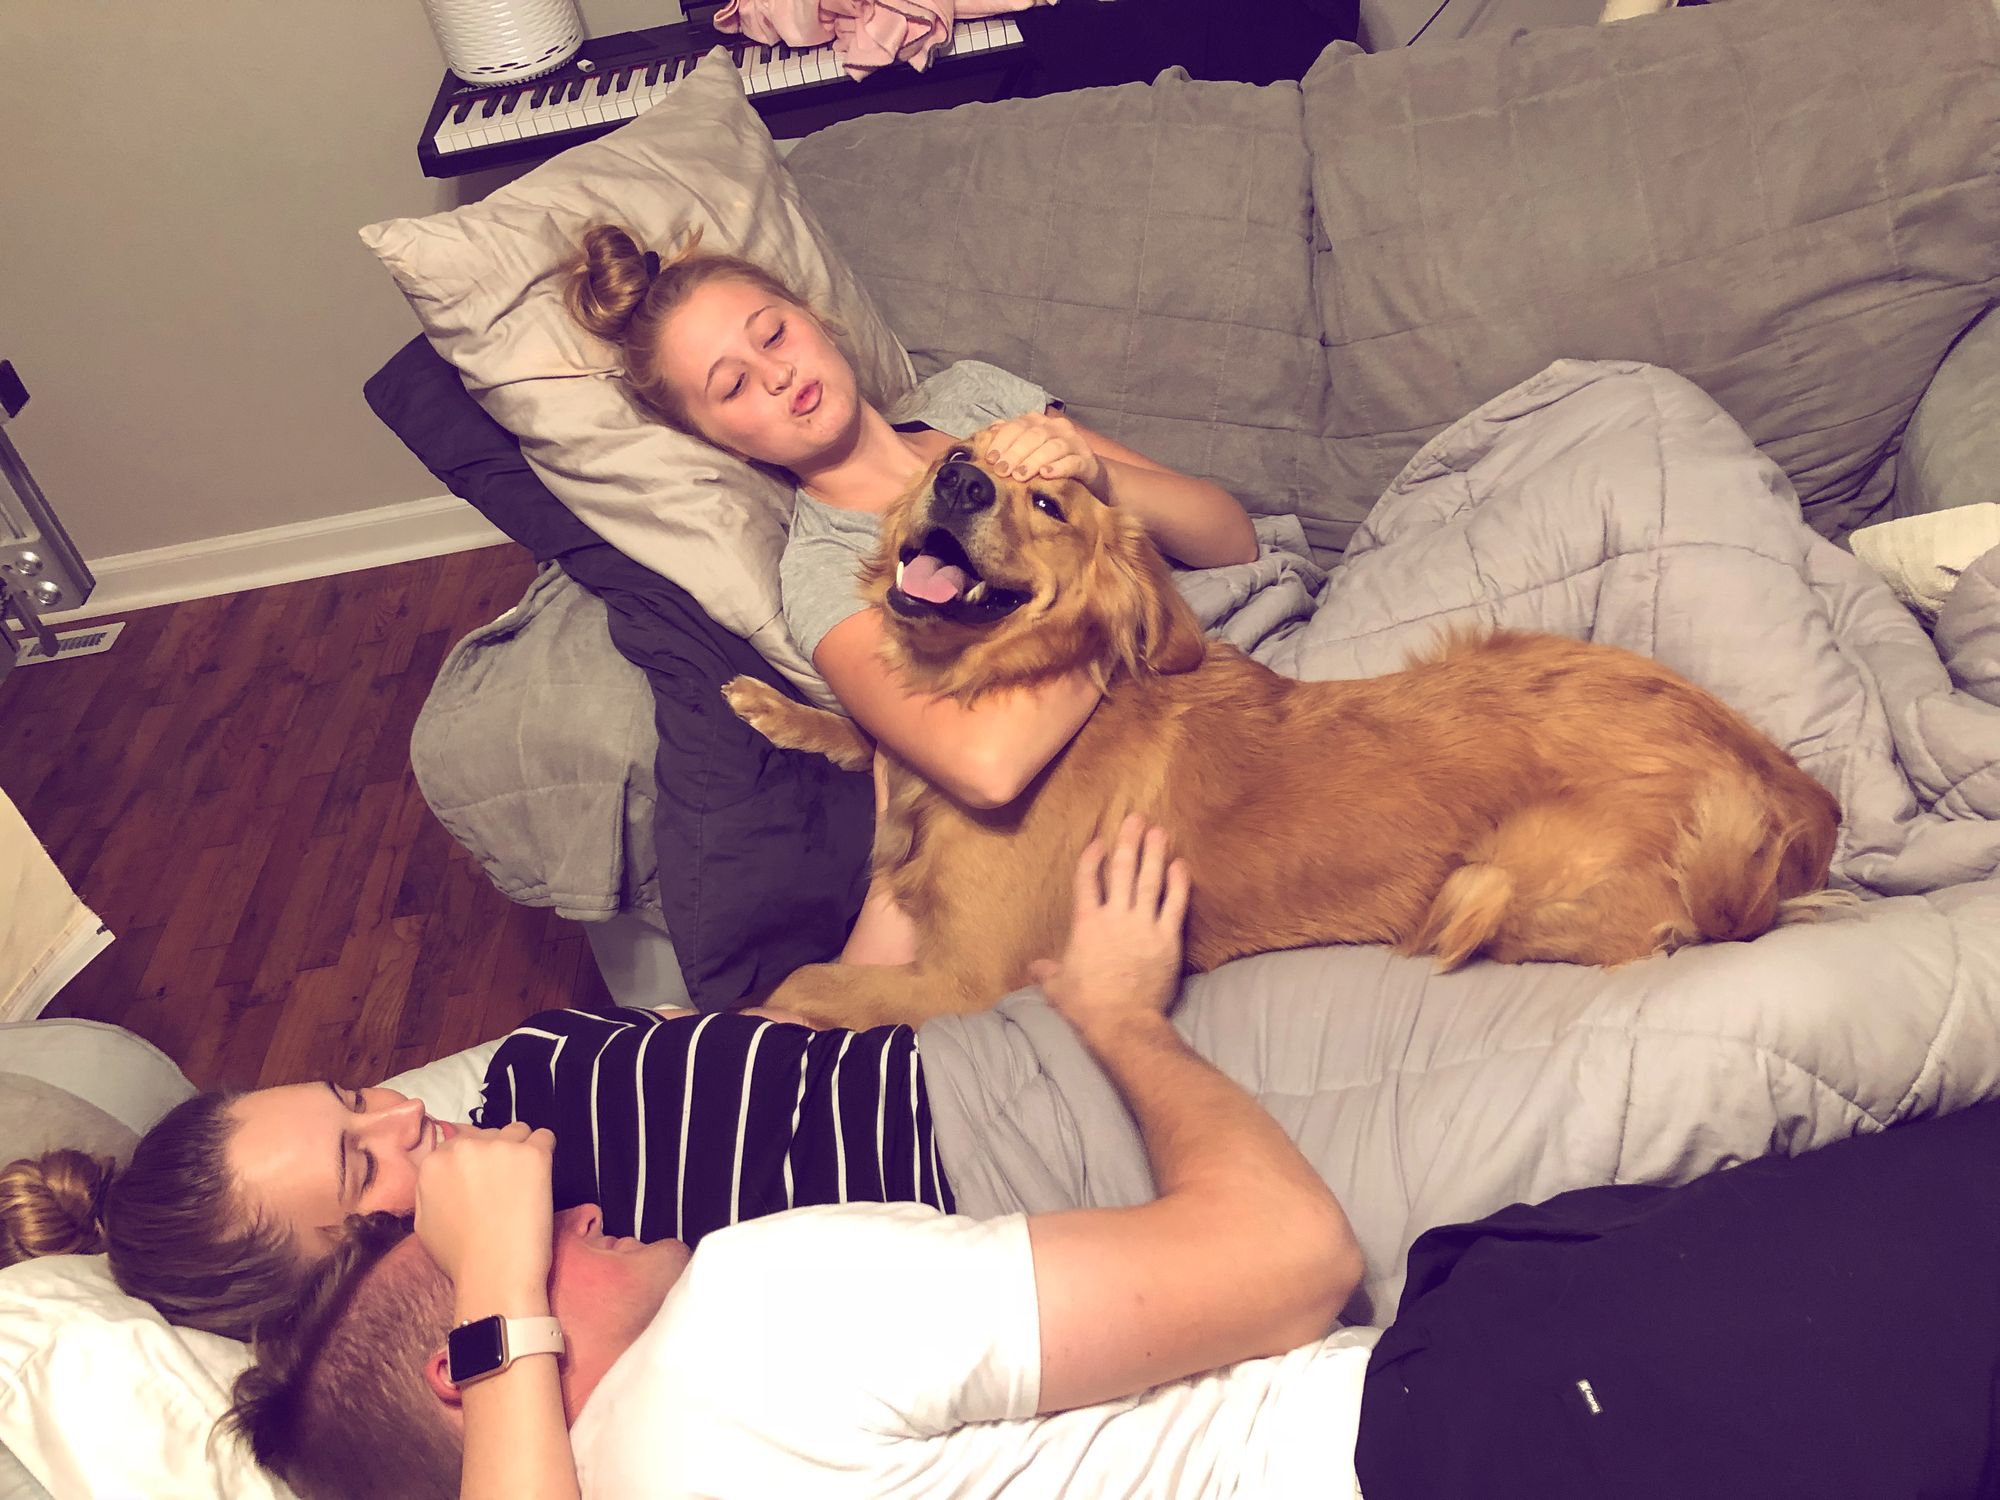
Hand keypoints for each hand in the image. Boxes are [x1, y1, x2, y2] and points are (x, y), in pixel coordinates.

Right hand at [415, 1121, 555, 1307]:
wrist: (495, 1274)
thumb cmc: (461, 1258)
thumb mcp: (424, 1224)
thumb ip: (429, 1190)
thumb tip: (441, 1175)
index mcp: (434, 1163)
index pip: (461, 1142)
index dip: (476, 1162)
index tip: (486, 1179)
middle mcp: (464, 1147)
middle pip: (489, 1134)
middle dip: (497, 1154)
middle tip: (505, 1186)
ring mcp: (500, 1147)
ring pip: (517, 1131)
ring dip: (521, 1150)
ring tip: (524, 1182)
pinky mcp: (532, 1154)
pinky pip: (545, 1137)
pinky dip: (545, 1151)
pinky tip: (542, 1176)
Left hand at [973, 412, 1107, 495]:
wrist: (1085, 475)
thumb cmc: (1048, 462)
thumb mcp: (1026, 450)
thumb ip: (1007, 440)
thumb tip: (983, 436)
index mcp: (1038, 422)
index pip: (1017, 426)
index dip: (1002, 441)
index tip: (990, 459)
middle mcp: (1057, 427)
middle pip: (1034, 435)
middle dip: (1015, 453)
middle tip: (1002, 471)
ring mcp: (1074, 442)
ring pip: (1053, 447)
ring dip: (1034, 461)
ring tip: (1020, 476)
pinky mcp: (1087, 460)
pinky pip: (1073, 462)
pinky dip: (1059, 467)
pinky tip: (1046, 475)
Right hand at [1029, 815, 1190, 1031]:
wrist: (1122, 1021)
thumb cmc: (1086, 1005)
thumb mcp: (1058, 987)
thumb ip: (1047, 971)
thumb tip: (1033, 967)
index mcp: (1086, 924)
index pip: (1087, 881)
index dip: (1091, 859)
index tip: (1098, 842)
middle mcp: (1115, 917)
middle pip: (1122, 870)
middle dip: (1128, 842)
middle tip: (1136, 818)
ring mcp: (1144, 925)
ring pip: (1150, 881)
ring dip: (1154, 854)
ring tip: (1159, 831)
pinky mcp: (1167, 938)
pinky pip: (1175, 905)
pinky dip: (1178, 884)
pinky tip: (1180, 865)